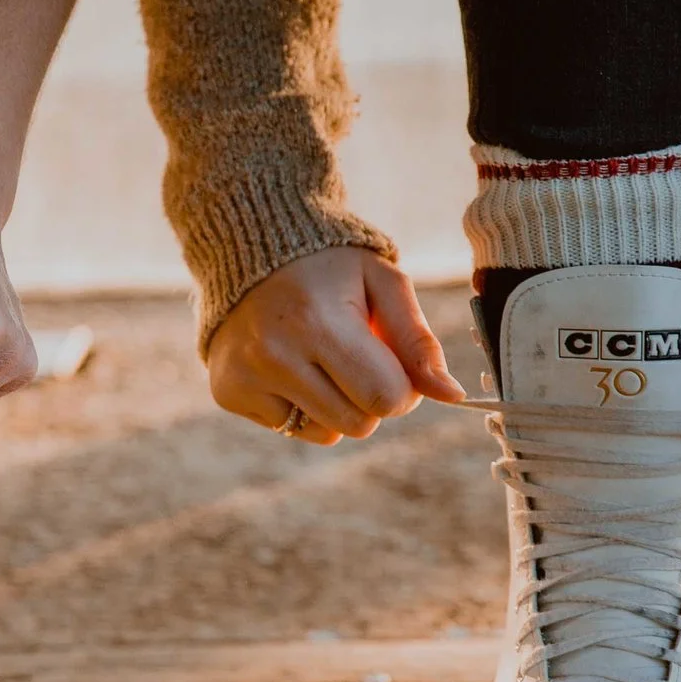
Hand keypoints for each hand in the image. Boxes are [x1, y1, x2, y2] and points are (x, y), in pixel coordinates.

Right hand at [207, 247, 462, 444]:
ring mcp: (245, 377)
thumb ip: (419, 341)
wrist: (248, 247)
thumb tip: (453, 395)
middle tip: (355, 356)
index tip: (391, 362)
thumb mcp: (383, 284)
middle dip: (370, 398)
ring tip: (318, 358)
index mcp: (319, 322)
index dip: (402, 388)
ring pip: (326, 434)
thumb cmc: (329, 267)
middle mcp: (275, 355)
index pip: (385, 398)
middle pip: (359, 424)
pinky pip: (289, 429)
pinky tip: (288, 364)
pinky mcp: (227, 392)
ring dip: (337, 406)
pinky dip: (300, 405)